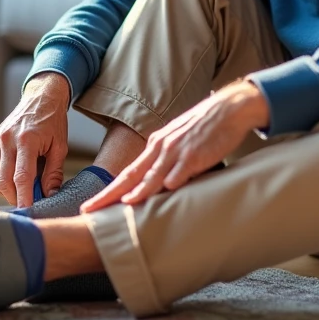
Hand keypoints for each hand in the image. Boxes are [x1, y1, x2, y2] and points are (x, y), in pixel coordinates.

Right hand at [0, 72, 70, 206]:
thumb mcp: (60, 146)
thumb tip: (50, 195)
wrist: (41, 97)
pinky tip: (7, 182)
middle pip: (3, 181)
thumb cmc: (53, 121)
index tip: (28, 212)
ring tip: (20, 191)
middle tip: (27, 202)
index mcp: (26, 141)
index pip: (21, 178)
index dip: (24, 198)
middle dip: (14, 197)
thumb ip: (54, 172)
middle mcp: (7, 140)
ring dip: (4, 191)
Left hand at [81, 80, 268, 212]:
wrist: (228, 109)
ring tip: (122, 206)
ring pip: (153, 176)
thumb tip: (159, 185)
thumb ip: (168, 161)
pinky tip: (165, 193)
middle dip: (109, 195)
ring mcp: (176, 151)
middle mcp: (161, 148)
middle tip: (90, 210)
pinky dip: (171, 184)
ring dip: (138, 192)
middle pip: (131, 176)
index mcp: (155, 146)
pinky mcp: (194, 154)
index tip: (93, 205)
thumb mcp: (179, 142)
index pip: (128, 173)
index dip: (109, 191)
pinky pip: (179, 172)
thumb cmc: (205, 127)